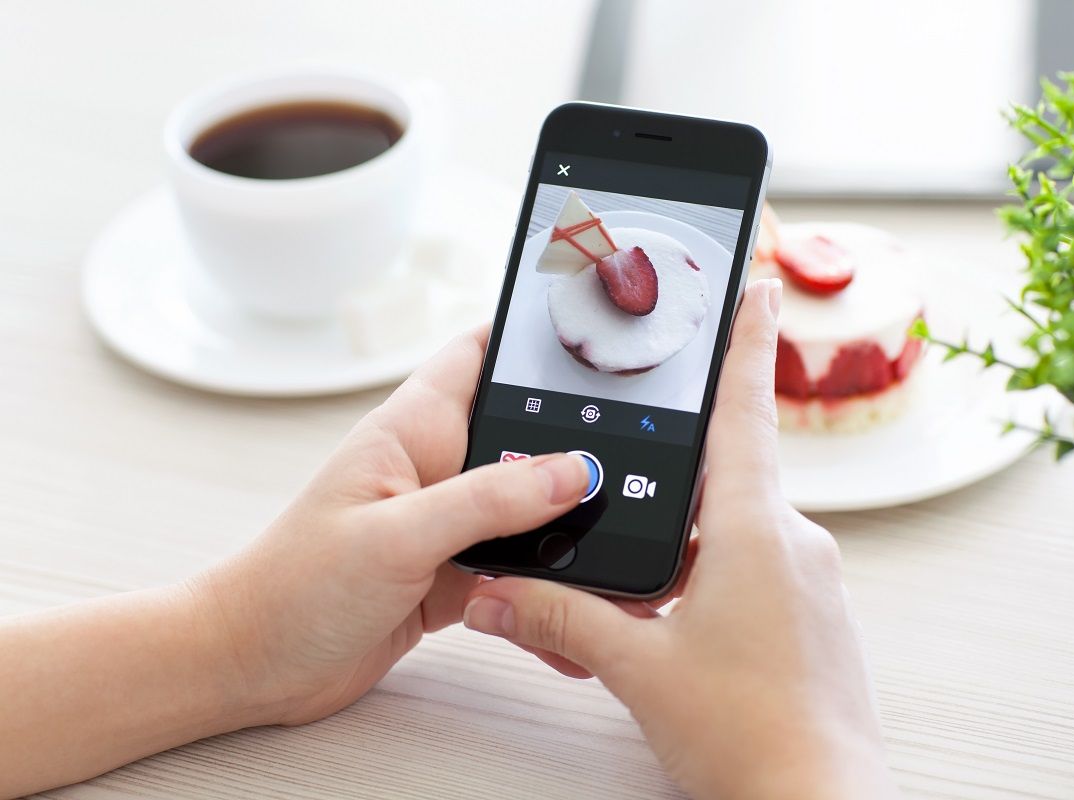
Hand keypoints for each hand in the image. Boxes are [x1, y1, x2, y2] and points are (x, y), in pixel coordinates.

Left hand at [192, 328, 590, 726]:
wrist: (254, 669)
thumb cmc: (294, 587)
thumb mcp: (397, 535)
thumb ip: (486, 502)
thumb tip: (572, 472)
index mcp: (413, 429)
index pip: (477, 354)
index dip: (530, 337)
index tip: (594, 338)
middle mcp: (436, 468)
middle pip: (523, 434)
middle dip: (576, 446)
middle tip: (638, 461)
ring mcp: (446, 523)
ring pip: (529, 509)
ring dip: (567, 528)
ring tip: (620, 544)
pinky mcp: (454, 574)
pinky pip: (517, 572)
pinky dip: (545, 591)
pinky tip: (572, 622)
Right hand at [462, 281, 898, 799]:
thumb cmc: (749, 739)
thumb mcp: (638, 668)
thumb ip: (561, 619)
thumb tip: (494, 593)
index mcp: (754, 531)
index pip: (746, 411)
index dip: (747, 340)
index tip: (760, 281)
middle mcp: (794, 541)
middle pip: (729, 470)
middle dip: (679, 468)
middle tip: (638, 468)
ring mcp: (812, 578)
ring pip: (739, 525)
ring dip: (692, 534)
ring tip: (650, 580)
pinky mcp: (815, 612)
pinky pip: (760, 563)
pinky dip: (716, 569)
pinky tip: (685, 617)